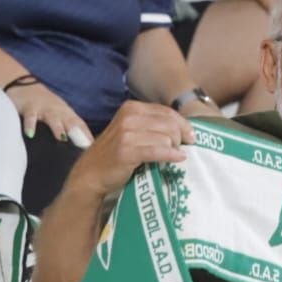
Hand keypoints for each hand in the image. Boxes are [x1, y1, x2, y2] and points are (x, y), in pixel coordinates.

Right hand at [7, 80, 93, 147]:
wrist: (25, 85)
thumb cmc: (45, 104)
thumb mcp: (59, 113)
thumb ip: (68, 127)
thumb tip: (79, 145)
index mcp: (67, 113)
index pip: (80, 124)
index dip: (86, 135)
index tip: (92, 146)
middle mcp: (58, 110)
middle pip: (70, 121)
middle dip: (77, 132)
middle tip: (82, 144)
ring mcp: (44, 108)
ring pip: (53, 118)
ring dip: (57, 127)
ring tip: (61, 138)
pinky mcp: (29, 107)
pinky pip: (30, 117)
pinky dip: (30, 125)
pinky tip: (30, 134)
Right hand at [64, 100, 194, 200]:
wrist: (90, 174)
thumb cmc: (116, 153)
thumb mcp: (131, 130)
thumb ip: (152, 124)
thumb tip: (185, 127)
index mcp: (132, 108)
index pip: (167, 112)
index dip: (183, 125)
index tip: (190, 137)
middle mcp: (129, 117)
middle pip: (170, 124)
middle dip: (180, 137)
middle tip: (181, 148)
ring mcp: (127, 134)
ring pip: (167, 138)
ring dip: (173, 149)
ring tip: (170, 156)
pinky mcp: (128, 151)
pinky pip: (159, 151)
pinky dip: (172, 156)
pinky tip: (178, 159)